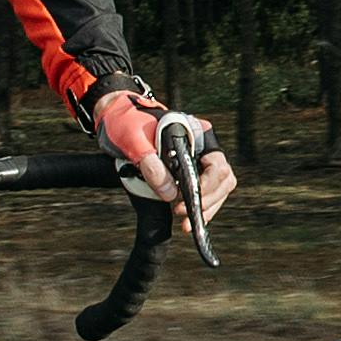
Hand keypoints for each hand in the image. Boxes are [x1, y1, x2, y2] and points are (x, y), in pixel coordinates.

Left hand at [93, 85, 235, 230]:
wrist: (117, 118)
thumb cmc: (127, 122)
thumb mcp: (134, 140)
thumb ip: (151, 165)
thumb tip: (170, 193)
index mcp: (197, 133)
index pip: (216, 164)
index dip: (206, 185)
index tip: (187, 198)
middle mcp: (203, 147)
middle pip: (223, 179)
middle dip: (207, 200)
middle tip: (181, 212)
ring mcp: (198, 159)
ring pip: (219, 189)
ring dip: (206, 208)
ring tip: (185, 222)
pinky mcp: (190, 171)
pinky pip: (206, 192)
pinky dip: (200, 207)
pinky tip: (188, 219)